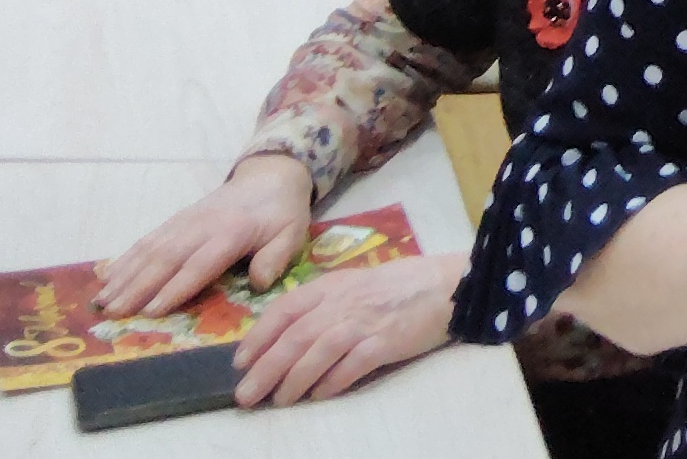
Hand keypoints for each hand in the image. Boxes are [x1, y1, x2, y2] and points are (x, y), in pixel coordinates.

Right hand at [98, 153, 314, 317]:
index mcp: (231, 233)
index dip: (175, 288)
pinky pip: (148, 239)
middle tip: (113, 313)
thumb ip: (275, 257)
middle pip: (165, 259)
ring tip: (102, 300)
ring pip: (150, 249)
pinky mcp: (177, 220)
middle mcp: (201, 226)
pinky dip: (126, 258)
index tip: (152, 311)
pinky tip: (107, 276)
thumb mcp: (292, 234)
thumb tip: (259, 283)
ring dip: (124, 275)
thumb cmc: (281, 211)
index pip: (199, 265)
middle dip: (137, 287)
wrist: (270, 174)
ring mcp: (185, 221)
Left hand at [234, 250, 465, 404]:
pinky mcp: (385, 342)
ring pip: (317, 353)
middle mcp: (343, 302)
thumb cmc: (398, 286)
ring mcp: (364, 322)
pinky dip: (332, 382)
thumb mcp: (354, 284)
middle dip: (265, 368)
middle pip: (295, 337)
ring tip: (278, 401)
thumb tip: (287, 338)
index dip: (259, 336)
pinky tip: (319, 396)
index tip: (240, 361)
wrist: (446, 285)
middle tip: (245, 394)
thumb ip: (323, 305)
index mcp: (331, 285)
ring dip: (293, 380)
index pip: (284, 310)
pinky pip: (351, 366)